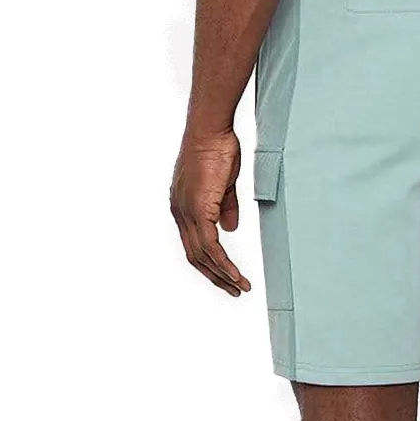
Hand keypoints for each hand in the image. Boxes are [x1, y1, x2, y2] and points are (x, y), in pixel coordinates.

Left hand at [170, 127, 250, 295]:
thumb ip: (225, 208)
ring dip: (222, 275)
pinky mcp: (197, 210)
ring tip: (240, 287)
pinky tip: (235, 274)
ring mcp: (186, 212)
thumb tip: (228, 230)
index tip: (227, 275)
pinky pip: (210, 245)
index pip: (194, 244)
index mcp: (183, 207)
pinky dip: (223, 263)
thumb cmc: (218, 149)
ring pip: (203, 255)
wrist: (211, 130)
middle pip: (195, 256)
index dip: (210, 262)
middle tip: (234, 290)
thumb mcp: (225, 184)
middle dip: (215, 276)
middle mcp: (179, 213)